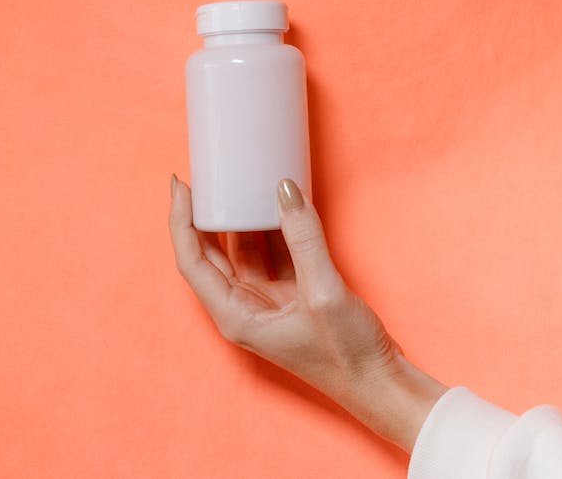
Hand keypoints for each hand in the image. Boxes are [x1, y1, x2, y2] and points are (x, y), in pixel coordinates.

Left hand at [168, 175, 445, 451]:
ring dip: (241, 220)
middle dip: (206, 215)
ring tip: (239, 184)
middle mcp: (244, 308)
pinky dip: (273, 230)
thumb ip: (303, 238)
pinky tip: (278, 205)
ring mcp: (268, 302)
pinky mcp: (292, 296)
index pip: (193, 261)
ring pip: (244, 252)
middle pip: (212, 254)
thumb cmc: (346, 354)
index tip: (182, 185)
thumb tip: (284, 189)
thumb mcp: (323, 291)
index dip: (182, 222)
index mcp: (235, 315)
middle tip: (207, 177)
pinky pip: (274, 254)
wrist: (380, 384)